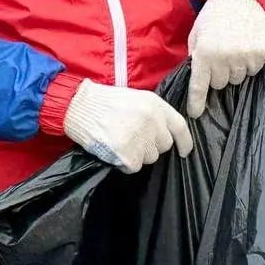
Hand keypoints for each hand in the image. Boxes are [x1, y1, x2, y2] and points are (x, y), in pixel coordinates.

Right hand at [62, 79, 192, 172]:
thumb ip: (154, 113)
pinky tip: (115, 149)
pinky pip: (134, 166)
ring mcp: (140, 138)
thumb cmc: (106, 102)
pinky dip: (125, 163)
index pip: (180, 126)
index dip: (185, 141)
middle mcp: (151, 120)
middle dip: (152, 146)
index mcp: (155, 104)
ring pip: (150, 157)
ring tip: (121, 140)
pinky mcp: (128, 153)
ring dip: (138, 154)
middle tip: (134, 138)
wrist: (79, 106)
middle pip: (164, 145)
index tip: (185, 151)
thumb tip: (166, 132)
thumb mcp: (136, 98)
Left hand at [187, 0, 264, 118]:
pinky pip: (256, 67)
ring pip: (241, 77)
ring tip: (236, 46)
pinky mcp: (262, 52)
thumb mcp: (196, 35)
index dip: (196, 102)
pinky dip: (253, 59)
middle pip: (222, 83)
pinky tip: (249, 42)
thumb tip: (197, 81)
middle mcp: (225, 57)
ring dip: (238, 66)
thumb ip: (196, 58)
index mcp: (204, 53)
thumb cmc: (214, 16)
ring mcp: (245, 56)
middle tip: (222, 54)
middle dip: (221, 73)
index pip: (199, 86)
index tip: (195, 113)